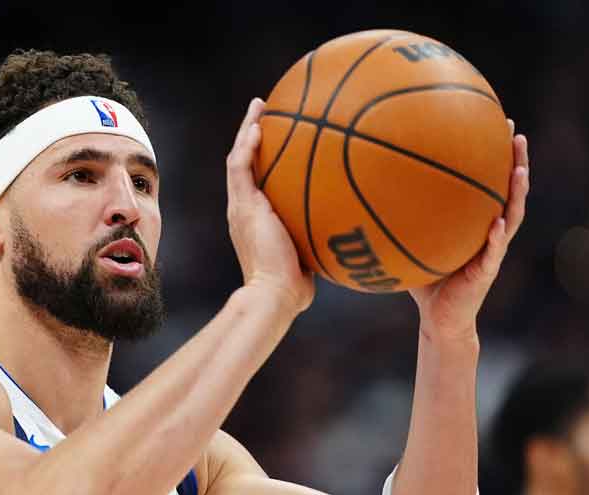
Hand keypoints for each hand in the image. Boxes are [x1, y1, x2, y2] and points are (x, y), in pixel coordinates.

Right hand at [226, 98, 315, 315]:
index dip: (263, 156)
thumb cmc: (295, 288)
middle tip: (264, 110)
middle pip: (245, 162)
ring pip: (238, 158)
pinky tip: (258, 127)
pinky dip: (247, 146)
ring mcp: (241, 206)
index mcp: (256, 217)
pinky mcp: (242, 207)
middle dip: (253, 133)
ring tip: (259, 105)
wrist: (275, 295)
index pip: (257, 180)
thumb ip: (321, 240)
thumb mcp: (310, 256)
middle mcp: (244, 208)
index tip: (277, 136)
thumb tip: (351, 236)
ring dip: (247, 129)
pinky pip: (240, 168)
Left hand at [409, 121, 529, 341]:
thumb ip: (397, 220)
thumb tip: (362, 191)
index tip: (495, 122)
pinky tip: (496, 223)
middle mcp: (489, 232)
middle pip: (509, 190)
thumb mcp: (410, 243)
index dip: (495, 154)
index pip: (488, 182)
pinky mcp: (485, 273)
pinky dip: (496, 237)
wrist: (438, 320)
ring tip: (520, 169)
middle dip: (516, 160)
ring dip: (518, 193)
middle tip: (516, 133)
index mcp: (475, 222)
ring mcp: (492, 252)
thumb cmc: (424, 281)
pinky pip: (493, 252)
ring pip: (512, 216)